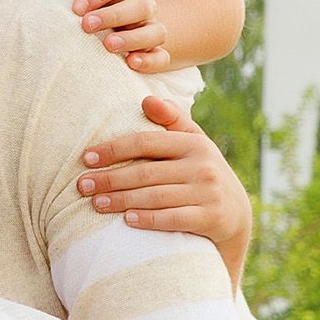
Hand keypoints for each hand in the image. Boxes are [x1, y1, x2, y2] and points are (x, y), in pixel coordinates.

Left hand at [63, 0, 170, 71]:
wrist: (98, 26)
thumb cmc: (87, 3)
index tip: (77, 9)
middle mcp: (143, 5)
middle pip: (141, 6)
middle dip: (113, 16)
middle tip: (87, 25)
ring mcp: (151, 29)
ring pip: (156, 32)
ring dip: (133, 39)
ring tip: (109, 45)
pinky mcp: (153, 53)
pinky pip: (161, 57)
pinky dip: (149, 61)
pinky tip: (131, 63)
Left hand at [78, 95, 253, 273]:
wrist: (237, 214)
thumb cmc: (203, 173)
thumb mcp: (194, 144)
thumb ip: (172, 121)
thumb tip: (147, 99)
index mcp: (194, 143)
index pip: (146, 143)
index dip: (114, 150)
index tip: (86, 158)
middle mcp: (202, 165)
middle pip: (146, 172)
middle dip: (110, 179)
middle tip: (82, 185)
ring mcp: (207, 193)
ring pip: (156, 196)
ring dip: (122, 200)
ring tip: (96, 203)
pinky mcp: (210, 218)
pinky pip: (174, 219)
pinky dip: (149, 219)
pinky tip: (127, 220)